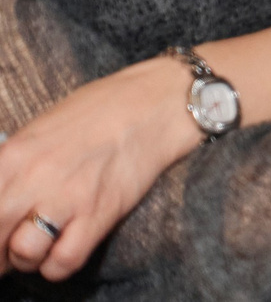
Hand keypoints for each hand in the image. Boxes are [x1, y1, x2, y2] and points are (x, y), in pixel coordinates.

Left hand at [0, 56, 196, 280]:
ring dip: (25, 257)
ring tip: (38, 246)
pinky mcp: (99, 214)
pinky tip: (63, 248)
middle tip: (8, 246)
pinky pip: (62, 262)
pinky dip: (57, 264)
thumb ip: (11, 166)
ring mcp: (67, 198)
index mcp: (12, 155)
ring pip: (22, 253)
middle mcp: (33, 178)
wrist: (156, 104)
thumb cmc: (99, 112)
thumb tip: (1, 198)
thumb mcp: (40, 130)